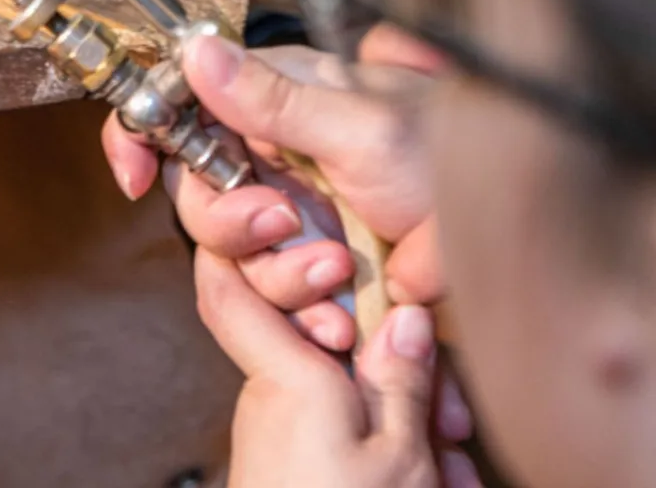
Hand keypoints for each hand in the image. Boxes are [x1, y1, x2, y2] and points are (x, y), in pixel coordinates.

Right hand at [105, 35, 442, 350]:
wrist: (513, 243)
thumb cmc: (453, 159)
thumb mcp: (360, 126)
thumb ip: (269, 97)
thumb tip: (195, 52)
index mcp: (275, 97)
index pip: (179, 101)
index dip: (143, 133)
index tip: (134, 171)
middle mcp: (272, 153)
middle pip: (193, 191)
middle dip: (230, 220)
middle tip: (279, 222)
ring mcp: (291, 215)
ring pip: (229, 254)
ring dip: (278, 274)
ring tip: (338, 274)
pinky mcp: (311, 270)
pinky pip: (272, 300)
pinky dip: (304, 313)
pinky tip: (344, 314)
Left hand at [197, 252, 479, 487]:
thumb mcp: (399, 455)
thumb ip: (401, 382)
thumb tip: (406, 315)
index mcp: (286, 377)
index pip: (228, 289)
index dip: (234, 242)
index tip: (273, 217)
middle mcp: (268, 397)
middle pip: (326, 347)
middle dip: (393, 371)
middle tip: (450, 418)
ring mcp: (273, 432)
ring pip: (341, 395)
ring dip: (402, 424)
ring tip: (451, 470)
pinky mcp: (285, 462)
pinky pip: (336, 433)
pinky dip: (384, 452)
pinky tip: (437, 482)